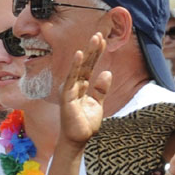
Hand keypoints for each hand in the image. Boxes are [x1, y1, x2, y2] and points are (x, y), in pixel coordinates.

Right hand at [57, 33, 109, 147]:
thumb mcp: (98, 104)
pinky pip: (72, 78)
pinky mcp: (67, 96)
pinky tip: (79, 54)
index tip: (103, 39)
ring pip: (79, 67)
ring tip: (94, 39)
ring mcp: (70, 89)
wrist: (79, 140)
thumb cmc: (85, 123)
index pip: (90, 66)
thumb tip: (107, 73)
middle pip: (85, 64)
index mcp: (83, 86)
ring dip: (87, 53)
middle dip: (93, 49)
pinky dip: (75, 66)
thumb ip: (101, 89)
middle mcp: (75, 85)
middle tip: (99, 34)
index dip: (96, 53)